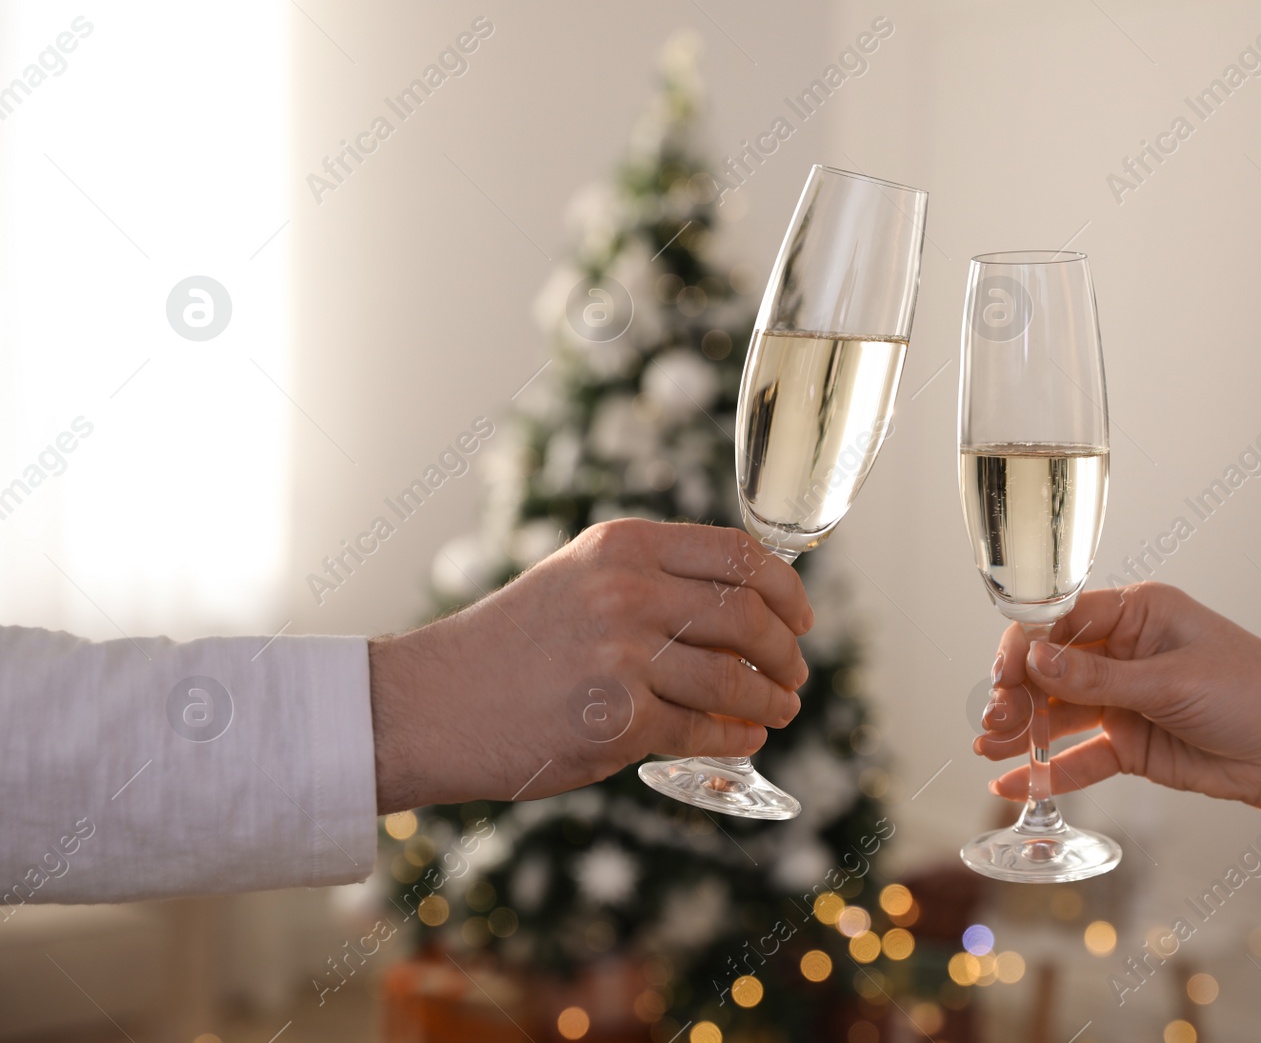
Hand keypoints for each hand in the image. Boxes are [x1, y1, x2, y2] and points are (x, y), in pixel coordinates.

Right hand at [369, 518, 812, 811]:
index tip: (802, 618)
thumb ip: (656, 582)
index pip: (739, 555)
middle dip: (787, 652)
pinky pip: (704, 731)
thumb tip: (749, 612)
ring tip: (780, 710)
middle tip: (794, 674)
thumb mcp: (580, 580)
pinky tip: (744, 739)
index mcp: (624, 546)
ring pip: (734, 679)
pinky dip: (736, 738)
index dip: (787, 590)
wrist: (433, 704)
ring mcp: (622, 656)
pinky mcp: (616, 721)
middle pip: (748, 617)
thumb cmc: (514, 646)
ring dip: (771, 700)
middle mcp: (627, 591)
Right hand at [976, 582, 1260, 868]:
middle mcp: (1125, 652)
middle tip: (993, 722)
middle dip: (1017, 692)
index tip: (1003, 676)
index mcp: (1139, 614)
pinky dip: (1049, 769)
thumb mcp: (1174, 682)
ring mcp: (1125, 699)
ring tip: (988, 750)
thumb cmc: (1257, 696)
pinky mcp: (1130, 743)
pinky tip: (1013, 783)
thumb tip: (1035, 661)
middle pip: (1051, 668)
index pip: (1063, 620)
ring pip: (1058, 712)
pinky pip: (1080, 755)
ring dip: (1022, 730)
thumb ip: (1099, 679)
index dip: (1026, 647)